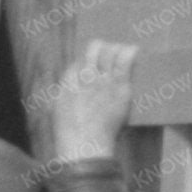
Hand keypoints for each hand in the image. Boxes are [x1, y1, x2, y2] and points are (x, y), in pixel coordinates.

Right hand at [42, 39, 137, 166]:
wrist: (84, 143)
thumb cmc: (69, 131)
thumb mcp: (57, 107)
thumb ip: (64, 92)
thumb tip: (69, 85)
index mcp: (68, 80)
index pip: (79, 60)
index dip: (87, 60)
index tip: (94, 62)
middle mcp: (85, 76)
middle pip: (94, 50)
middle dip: (102, 48)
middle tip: (110, 52)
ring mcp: (103, 80)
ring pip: (110, 52)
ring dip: (116, 49)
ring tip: (123, 50)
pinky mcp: (120, 87)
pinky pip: (125, 62)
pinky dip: (130, 53)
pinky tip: (134, 50)